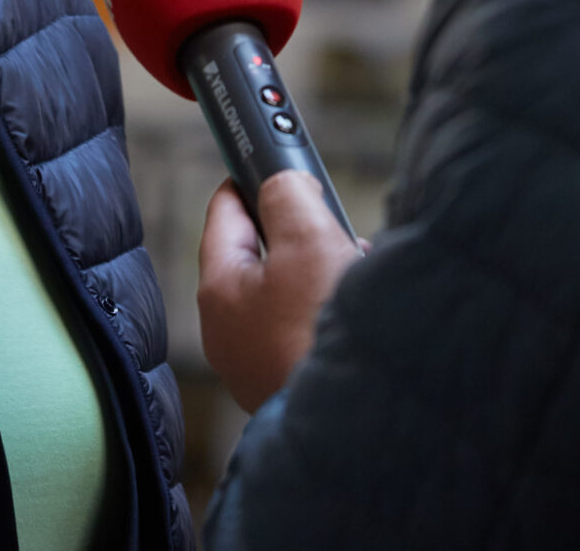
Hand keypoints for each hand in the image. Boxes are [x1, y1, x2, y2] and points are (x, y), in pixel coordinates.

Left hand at [196, 171, 365, 412]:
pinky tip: (360, 310)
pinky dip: (330, 309)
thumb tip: (283, 183)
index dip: (253, 179)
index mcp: (219, 288)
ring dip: (322, 272)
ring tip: (357, 270)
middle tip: (333, 223)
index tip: (278, 160)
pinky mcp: (287, 380)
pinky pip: (304, 326)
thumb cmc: (320, 334)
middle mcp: (229, 328)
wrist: (351, 420)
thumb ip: (289, 196)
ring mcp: (256, 359)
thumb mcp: (308, 239)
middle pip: (260, 253)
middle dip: (301, 231)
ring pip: (288, 292)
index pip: (224, 211)